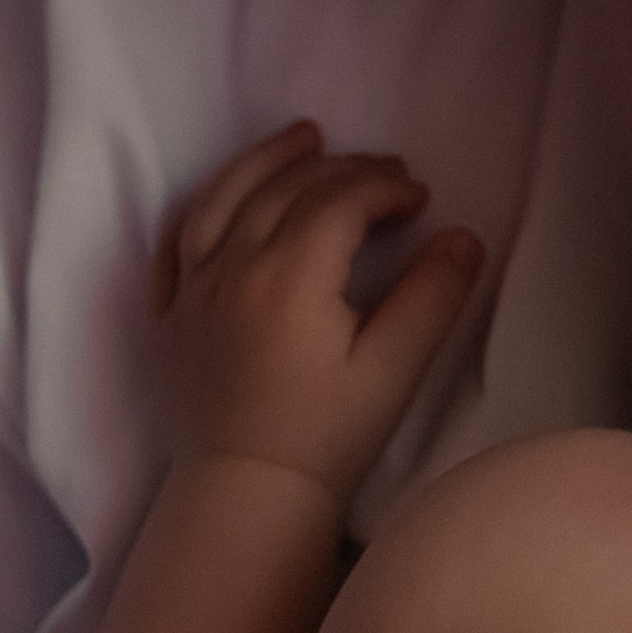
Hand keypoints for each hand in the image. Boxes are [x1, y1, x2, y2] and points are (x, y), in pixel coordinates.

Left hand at [150, 121, 483, 499]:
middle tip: (387, 169)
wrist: (245, 496)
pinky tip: (227, 197)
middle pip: (287, 188)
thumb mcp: (393, 371)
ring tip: (304, 136)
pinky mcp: (168, 318)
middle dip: (344, 168)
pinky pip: (176, 242)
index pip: (339, 200)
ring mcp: (191, 290)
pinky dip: (206, 206)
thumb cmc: (325, 437)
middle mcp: (232, 267)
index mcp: (289, 275)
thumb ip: (430, 298)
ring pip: (225, 197)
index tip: (420, 196)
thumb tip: (463, 237)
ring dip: (267, 159)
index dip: (385, 187)